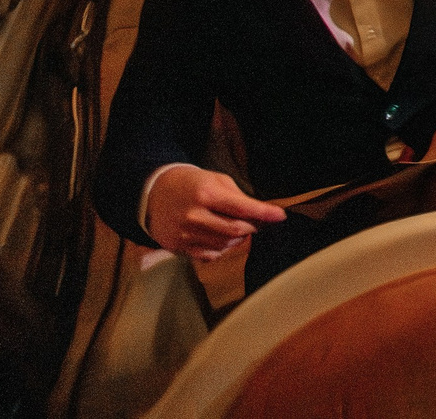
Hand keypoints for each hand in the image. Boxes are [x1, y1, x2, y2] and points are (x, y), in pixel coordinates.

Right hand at [144, 165, 285, 260]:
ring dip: (238, 238)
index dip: (265, 213)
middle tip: (256, 221)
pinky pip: (210, 255)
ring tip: (236, 226)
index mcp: (206, 194)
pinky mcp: (178, 248)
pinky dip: (222, 249)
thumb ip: (239, 198)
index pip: (242, 208)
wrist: (155, 194)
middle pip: (236, 231)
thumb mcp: (216, 180)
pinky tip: (219, 236)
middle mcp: (194, 216)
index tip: (280, 216)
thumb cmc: (192, 184)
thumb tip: (263, 214)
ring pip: (225, 245)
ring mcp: (185, 235)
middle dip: (252, 227)